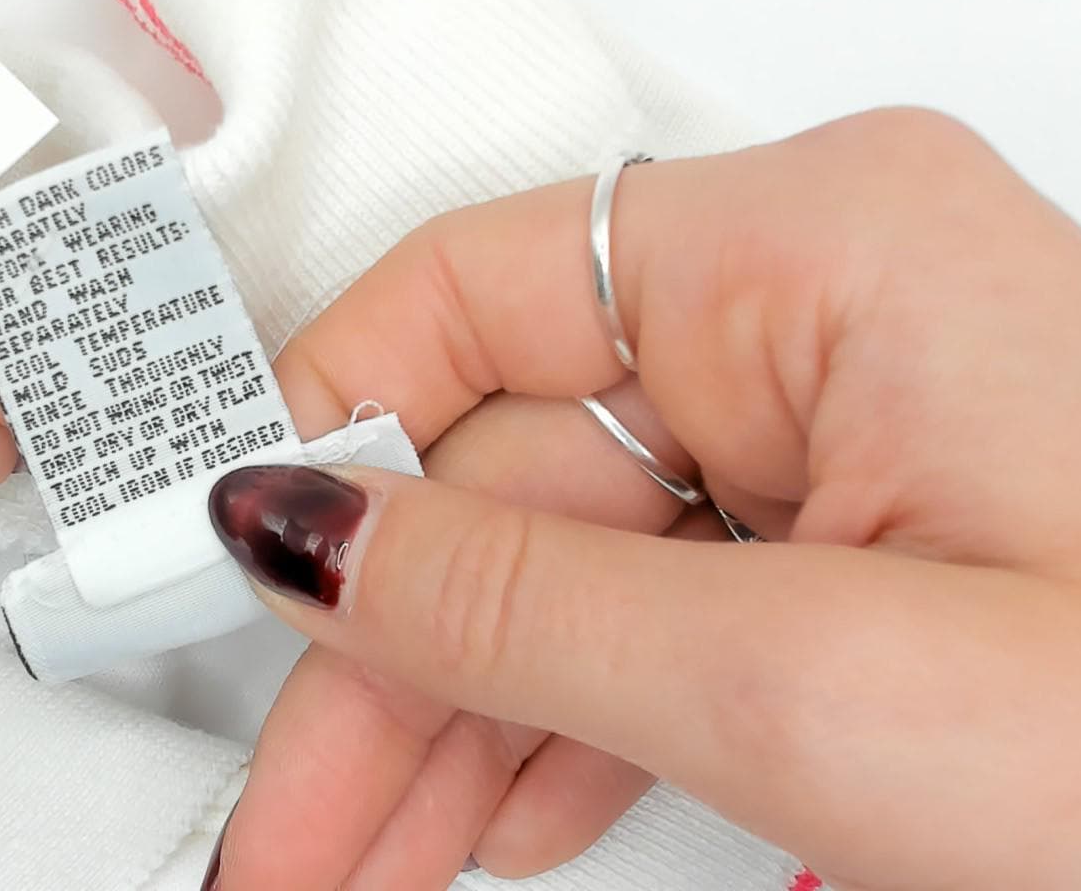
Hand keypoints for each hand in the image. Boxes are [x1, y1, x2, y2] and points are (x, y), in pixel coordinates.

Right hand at [208, 110, 1080, 888]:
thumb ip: (523, 609)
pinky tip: (484, 819)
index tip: (208, 569)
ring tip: (347, 869)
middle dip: (380, 665)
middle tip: (284, 830)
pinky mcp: (872, 531)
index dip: (323, 435)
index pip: (475, 297)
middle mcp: (830, 305)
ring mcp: (854, 423)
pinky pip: (660, 607)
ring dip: (448, 724)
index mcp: (827, 252)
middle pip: (509, 473)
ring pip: (571, 562)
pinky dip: (565, 724)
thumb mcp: (819, 692)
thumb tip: (297, 530)